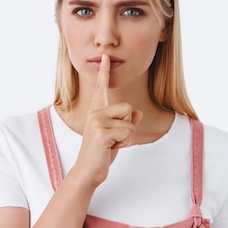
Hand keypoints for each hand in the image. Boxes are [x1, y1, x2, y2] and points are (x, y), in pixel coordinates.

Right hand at [71, 54, 142, 187]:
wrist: (89, 170)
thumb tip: (138, 114)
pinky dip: (124, 143)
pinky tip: (110, 148)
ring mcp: (97, 121)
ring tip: (111, 144)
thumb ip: (127, 122)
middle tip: (113, 139)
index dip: (105, 72)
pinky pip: (127, 132)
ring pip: (130, 122)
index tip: (106, 57)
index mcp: (97, 110)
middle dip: (128, 126)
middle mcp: (95, 112)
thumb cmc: (102, 152)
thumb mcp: (117, 135)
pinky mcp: (102, 132)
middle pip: (128, 108)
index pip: (102, 88)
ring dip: (126, 137)